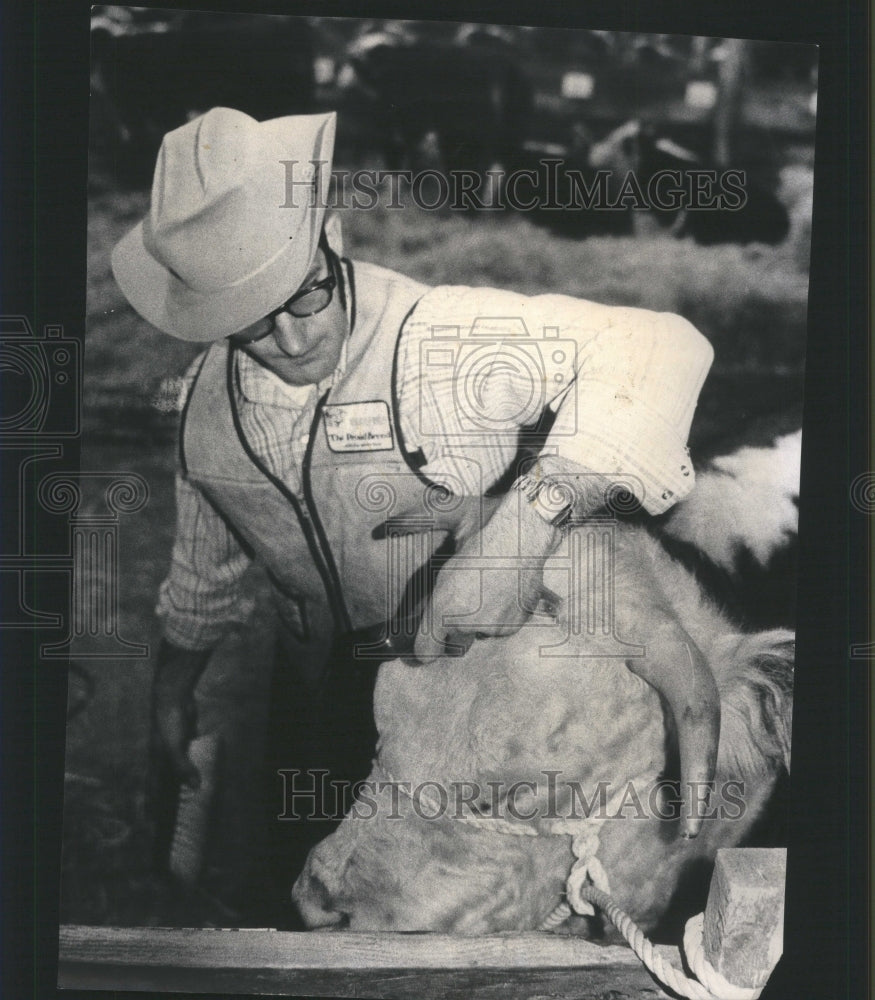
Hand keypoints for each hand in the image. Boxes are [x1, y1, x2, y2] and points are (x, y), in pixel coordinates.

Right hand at [148, 642, 210, 802]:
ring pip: (181, 774)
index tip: (154, 824)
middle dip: (170, 801)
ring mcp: (176, 752)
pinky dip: (196, 769)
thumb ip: (183, 767)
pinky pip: (192, 761)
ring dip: (186, 786)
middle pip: (167, 786)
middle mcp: (164, 761)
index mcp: (157, 764)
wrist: (174, 698)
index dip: (153, 807)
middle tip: (179, 818)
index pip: (154, 791)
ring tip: (194, 801)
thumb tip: (196, 788)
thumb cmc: (169, 723)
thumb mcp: (174, 747)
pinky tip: (207, 775)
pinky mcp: (187, 743)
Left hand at [415, 493, 561, 661]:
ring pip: (478, 631)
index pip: (425, 651)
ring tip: (483, 585)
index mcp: (444, 605)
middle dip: (452, 624)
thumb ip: (412, 523)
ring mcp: (495, 625)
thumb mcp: (446, 515)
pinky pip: (500, 626)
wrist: (532, 525)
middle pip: (452, 641)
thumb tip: (381, 526)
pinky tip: (502, 586)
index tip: (421, 640)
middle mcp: (468, 622)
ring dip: (477, 617)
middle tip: (458, 595)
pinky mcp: (516, 623)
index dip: (421, 648)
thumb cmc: (488, 520)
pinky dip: (500, 613)